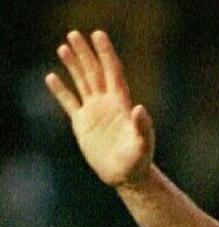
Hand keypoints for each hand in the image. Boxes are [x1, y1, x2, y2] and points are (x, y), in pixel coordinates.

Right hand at [45, 30, 154, 188]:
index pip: (113, 72)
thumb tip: (139, 108)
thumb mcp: (143, 144)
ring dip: (73, 65)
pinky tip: (51, 77)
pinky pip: (69, 103)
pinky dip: (60, 91)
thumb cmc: (139, 161)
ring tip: (63, 46)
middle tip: (74, 34)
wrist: (127, 177)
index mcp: (121, 104)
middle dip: (85, 53)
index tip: (99, 35)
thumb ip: (142, 126)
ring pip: (82, 82)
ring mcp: (94, 112)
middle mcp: (107, 104)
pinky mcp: (83, 124)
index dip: (106, 54)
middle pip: (94, 72)